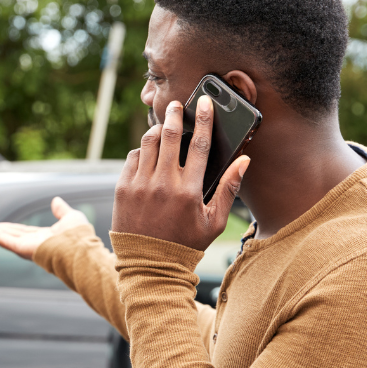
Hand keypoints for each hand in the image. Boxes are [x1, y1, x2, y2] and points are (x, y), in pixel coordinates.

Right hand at [0, 197, 90, 259]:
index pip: (21, 232)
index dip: (8, 227)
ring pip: (2, 237)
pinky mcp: (20, 248)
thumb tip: (56, 200)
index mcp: (42, 238)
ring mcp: (25, 247)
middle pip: (8, 235)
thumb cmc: (80, 237)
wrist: (80, 249)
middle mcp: (32, 244)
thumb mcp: (71, 217)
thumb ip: (62, 210)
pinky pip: (1, 239)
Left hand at [112, 96, 249, 250]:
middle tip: (176, 105)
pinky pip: (132, 158)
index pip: (200, 144)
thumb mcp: (214, 221)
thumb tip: (244, 161)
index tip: (204, 103)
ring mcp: (140, 185)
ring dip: (156, 129)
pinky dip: (141, 150)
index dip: (203, 119)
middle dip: (174, 115)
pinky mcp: (122, 189)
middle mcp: (163, 183)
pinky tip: (148, 151)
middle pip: (170, 136)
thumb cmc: (186, 244)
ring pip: (148, 143)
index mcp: (189, 190)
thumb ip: (229, 188)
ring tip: (162, 125)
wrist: (149, 264)